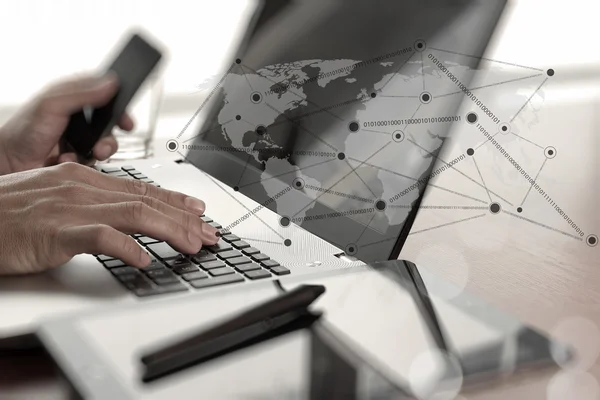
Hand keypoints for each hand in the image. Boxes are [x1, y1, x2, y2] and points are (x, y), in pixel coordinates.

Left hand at [0, 74, 131, 174]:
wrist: (10, 163)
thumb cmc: (23, 131)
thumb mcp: (52, 105)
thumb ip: (82, 93)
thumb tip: (111, 83)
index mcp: (72, 97)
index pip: (104, 93)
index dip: (118, 102)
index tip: (125, 116)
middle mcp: (77, 117)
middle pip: (110, 122)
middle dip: (113, 133)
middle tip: (111, 138)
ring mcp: (78, 138)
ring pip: (105, 144)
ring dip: (101, 150)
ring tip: (92, 153)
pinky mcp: (77, 157)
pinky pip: (94, 161)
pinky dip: (83, 162)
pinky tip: (67, 159)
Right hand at [0, 162, 218, 274]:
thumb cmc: (9, 215)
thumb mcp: (57, 202)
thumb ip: (91, 208)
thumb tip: (122, 222)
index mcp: (84, 178)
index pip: (141, 188)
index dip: (176, 200)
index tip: (200, 211)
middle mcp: (82, 187)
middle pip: (146, 200)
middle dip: (184, 218)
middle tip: (210, 234)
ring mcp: (70, 207)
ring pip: (134, 214)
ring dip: (169, 230)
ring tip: (193, 245)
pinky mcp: (55, 230)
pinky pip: (100, 237)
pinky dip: (126, 248)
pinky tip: (145, 260)